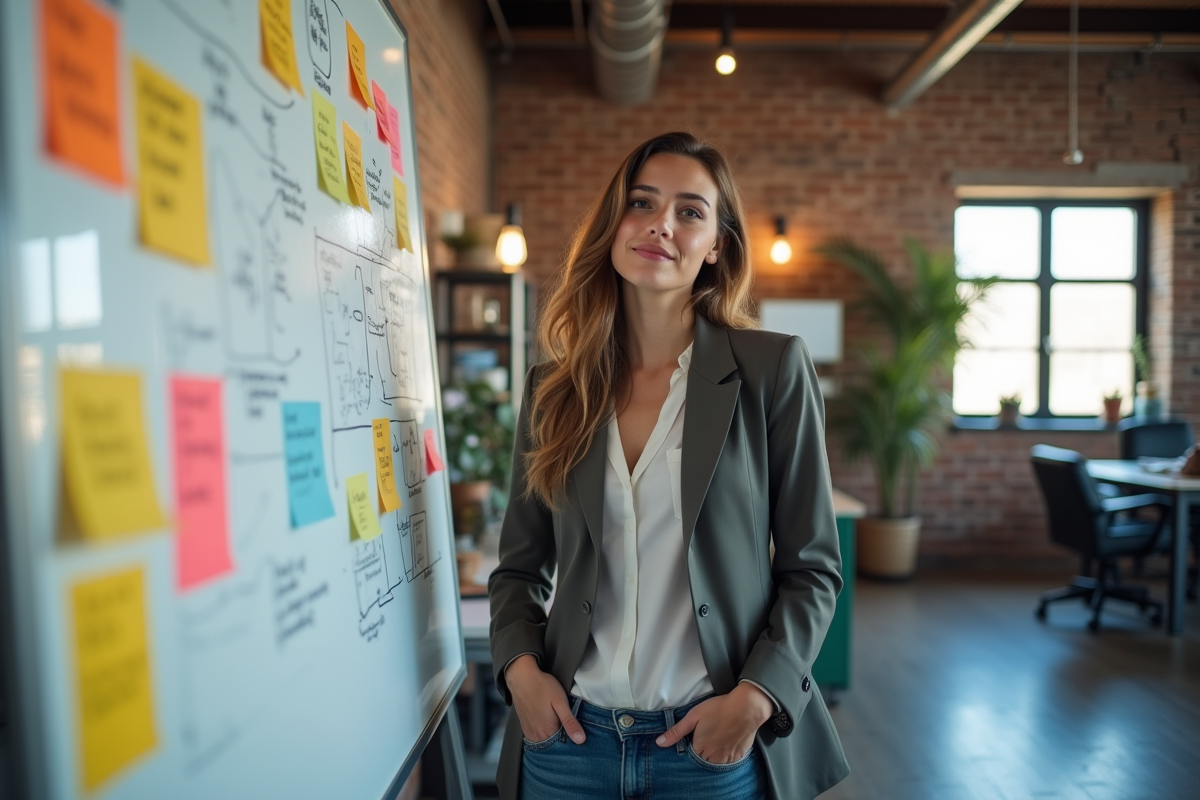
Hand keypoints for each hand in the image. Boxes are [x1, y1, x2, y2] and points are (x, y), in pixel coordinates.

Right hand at [505, 654, 585, 743]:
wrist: (521, 678)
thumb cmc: (543, 687)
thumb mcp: (561, 702)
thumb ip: (570, 722)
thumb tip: (580, 740)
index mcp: (548, 731)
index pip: (563, 745)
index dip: (571, 738)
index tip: (575, 731)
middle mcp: (537, 735)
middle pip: (553, 745)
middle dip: (562, 739)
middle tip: (567, 724)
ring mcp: (529, 732)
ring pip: (544, 741)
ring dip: (552, 737)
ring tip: (558, 723)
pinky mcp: (524, 727)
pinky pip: (536, 737)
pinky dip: (543, 735)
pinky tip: (547, 724)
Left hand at [656, 683, 773, 763]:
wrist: (747, 707)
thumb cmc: (719, 709)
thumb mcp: (693, 716)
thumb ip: (676, 731)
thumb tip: (659, 743)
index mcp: (700, 749)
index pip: (690, 755)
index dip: (692, 744)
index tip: (696, 735)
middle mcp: (714, 758)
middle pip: (703, 759)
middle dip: (703, 749)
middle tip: (708, 733)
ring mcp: (728, 759)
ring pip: (716, 761)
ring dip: (714, 753)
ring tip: (718, 735)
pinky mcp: (739, 756)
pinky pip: (728, 760)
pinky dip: (726, 753)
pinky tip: (727, 739)